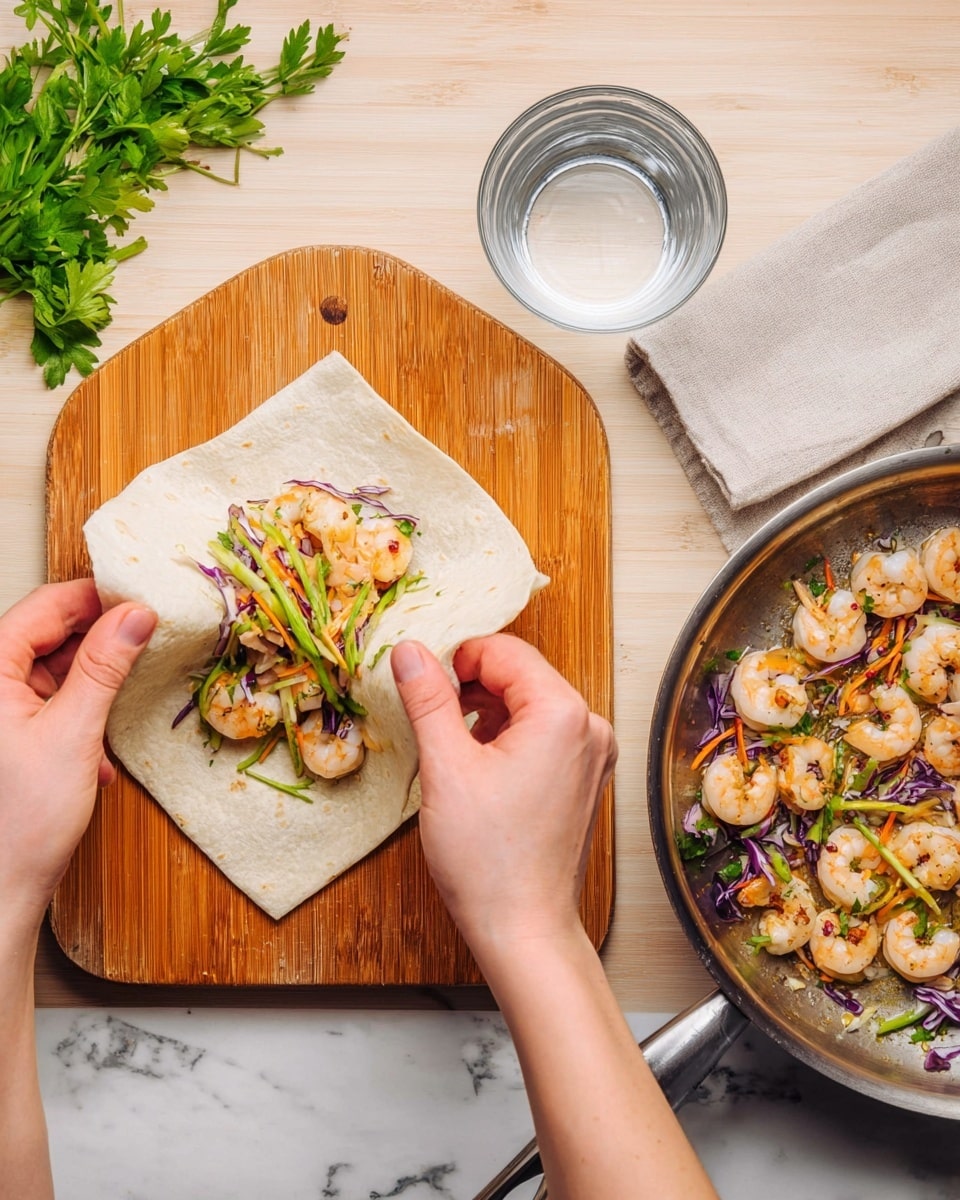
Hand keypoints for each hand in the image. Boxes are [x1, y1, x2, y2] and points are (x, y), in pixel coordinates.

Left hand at [0, 580, 155, 934]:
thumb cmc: (20, 822)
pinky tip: (96, 750)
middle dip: (97, 641)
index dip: (95, 598)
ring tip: (122, 702)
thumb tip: (135, 616)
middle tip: (145, 643)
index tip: (141, 602)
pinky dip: (79, 714)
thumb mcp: (73, 733)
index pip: (44, 606)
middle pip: (47, 634)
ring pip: (51, 669)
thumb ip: (105, 667)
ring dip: (91, 684)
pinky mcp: (10, 736)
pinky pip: (49, 702)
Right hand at [390, 635, 616, 961]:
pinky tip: (480, 768)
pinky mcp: (586, 777)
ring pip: (530, 703)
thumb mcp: (446, 767)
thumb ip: (428, 698)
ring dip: (489, 712)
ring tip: (454, 748)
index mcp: (562, 713)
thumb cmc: (488, 860)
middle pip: (521, 674)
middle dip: (472, 687)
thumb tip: (409, 651)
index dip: (457, 660)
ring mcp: (593, 754)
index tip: (424, 685)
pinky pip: (544, 734)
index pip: (505, 651)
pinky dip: (509, 737)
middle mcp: (590, 726)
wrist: (523, 928)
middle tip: (433, 719)